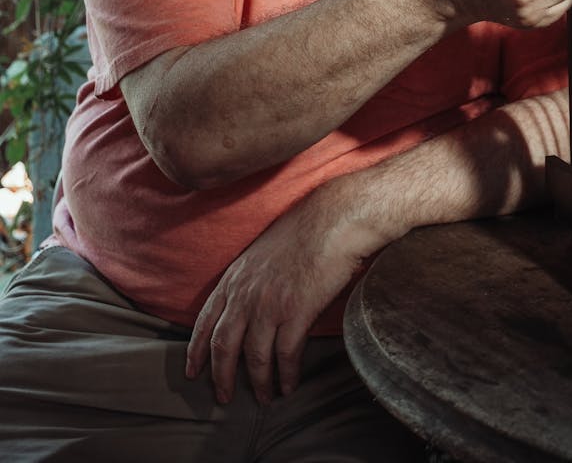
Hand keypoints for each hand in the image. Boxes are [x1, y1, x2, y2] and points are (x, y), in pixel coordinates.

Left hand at [185, 184, 378, 404]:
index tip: (192, 371)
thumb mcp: (261, 251)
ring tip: (265, 397)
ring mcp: (270, 304)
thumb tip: (249, 303)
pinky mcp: (296, 313)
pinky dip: (286, 374)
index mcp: (235, 277)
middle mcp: (246, 294)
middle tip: (223, 398)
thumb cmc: (303, 231)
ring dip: (258, 382)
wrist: (332, 220)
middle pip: (223, 346)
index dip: (196, 350)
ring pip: (254, 357)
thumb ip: (249, 279)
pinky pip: (286, 355)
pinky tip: (289, 385)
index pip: (205, 320)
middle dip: (220, 377)